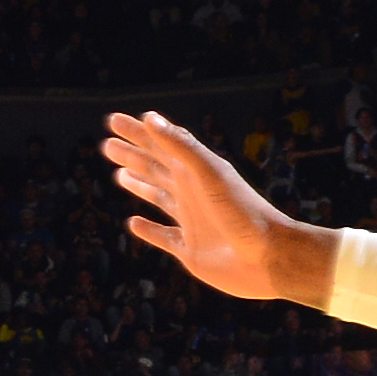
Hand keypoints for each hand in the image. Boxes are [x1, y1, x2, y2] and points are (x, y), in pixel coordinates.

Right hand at [100, 112, 336, 309]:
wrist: (269, 258)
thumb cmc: (244, 212)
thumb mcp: (210, 173)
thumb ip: (181, 146)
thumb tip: (150, 118)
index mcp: (195, 172)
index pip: (160, 145)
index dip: (137, 133)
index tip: (113, 121)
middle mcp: (192, 193)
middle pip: (155, 168)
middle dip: (132, 155)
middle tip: (107, 144)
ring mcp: (191, 221)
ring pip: (158, 197)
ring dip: (139, 184)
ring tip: (120, 174)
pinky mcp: (190, 250)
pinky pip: (163, 237)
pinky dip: (148, 230)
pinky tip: (134, 224)